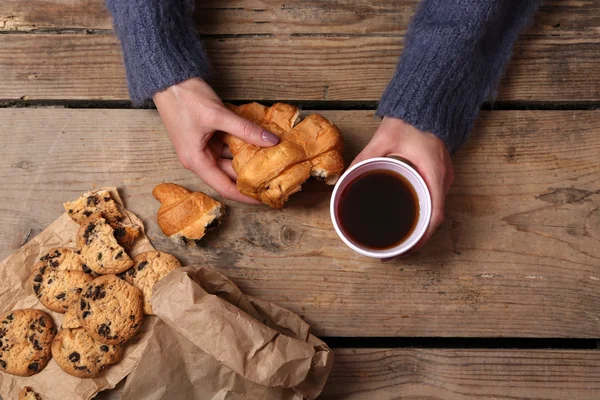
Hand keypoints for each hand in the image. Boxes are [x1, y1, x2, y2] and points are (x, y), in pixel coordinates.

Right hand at [153, 78, 279, 203]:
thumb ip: (245, 130)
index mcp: (197, 161)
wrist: (169, 78)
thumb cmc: (185, 99)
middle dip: (251, 178)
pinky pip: (229, 146)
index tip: (264, 200)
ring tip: (272, 163)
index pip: (224, 187)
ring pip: (231, 159)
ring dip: (249, 160)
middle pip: (229, 174)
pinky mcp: (209, 136)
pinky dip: (243, 145)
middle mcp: (200, 158)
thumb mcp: (218, 115)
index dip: (245, 196)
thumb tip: (271, 142)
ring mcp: (204, 147)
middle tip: (275, 180)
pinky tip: (261, 145)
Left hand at [351, 117, 453, 249]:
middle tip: (394, 251)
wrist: (428, 104)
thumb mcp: (384, 138)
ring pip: (434, 212)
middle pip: (434, 219)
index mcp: (433, 172)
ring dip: (419, 229)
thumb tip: (345, 177)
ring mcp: (442, 178)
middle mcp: (442, 179)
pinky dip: (421, 216)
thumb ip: (365, 157)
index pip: (435, 213)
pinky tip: (406, 222)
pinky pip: (433, 202)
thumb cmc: (410, 121)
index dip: (422, 236)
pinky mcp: (438, 176)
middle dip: (417, 239)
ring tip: (398, 242)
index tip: (406, 248)